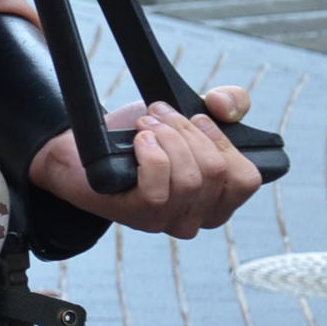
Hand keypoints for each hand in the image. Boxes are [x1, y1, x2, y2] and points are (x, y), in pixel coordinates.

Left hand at [30, 86, 262, 239]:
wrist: (81, 151)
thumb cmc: (138, 138)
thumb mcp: (186, 116)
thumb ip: (224, 104)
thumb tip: (224, 104)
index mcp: (219, 199)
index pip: (246, 178)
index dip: (222, 140)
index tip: (196, 116)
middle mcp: (199, 217)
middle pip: (217, 172)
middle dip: (186, 131)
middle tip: (157, 114)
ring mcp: (169, 221)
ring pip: (190, 179)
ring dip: (166, 138)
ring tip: (145, 125)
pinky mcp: (139, 217)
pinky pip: (158, 190)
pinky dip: (150, 155)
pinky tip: (138, 142)